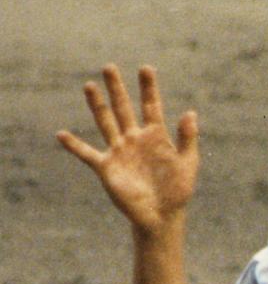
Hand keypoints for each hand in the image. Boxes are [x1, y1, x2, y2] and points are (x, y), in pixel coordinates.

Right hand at [57, 64, 198, 233]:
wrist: (162, 216)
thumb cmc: (177, 191)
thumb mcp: (188, 163)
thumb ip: (187, 138)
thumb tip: (190, 112)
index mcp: (156, 136)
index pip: (151, 106)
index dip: (148, 88)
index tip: (146, 68)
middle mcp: (134, 139)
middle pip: (123, 108)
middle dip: (117, 88)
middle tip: (109, 67)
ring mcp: (119, 151)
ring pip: (105, 122)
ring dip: (97, 105)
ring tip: (90, 86)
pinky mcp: (107, 167)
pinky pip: (87, 154)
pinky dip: (74, 145)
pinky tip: (61, 135)